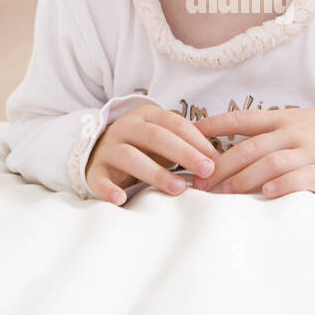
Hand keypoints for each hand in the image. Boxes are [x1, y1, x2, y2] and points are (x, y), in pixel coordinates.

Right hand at [85, 103, 220, 204]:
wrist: (99, 152)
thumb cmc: (143, 148)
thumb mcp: (163, 139)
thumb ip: (186, 144)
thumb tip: (219, 160)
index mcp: (145, 115)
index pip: (174, 123)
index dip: (196, 140)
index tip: (215, 159)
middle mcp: (125, 127)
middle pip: (155, 137)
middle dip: (184, 154)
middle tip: (206, 171)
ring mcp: (108, 149)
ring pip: (129, 156)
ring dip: (155, 172)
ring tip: (177, 188)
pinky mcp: (94, 170)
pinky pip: (99, 179)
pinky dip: (108, 189)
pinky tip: (120, 199)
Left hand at [189, 105, 314, 197]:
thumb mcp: (293, 124)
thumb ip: (263, 134)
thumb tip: (221, 148)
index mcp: (281, 119)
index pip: (242, 120)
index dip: (214, 126)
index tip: (188, 135)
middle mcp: (293, 133)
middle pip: (251, 147)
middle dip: (222, 165)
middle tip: (200, 182)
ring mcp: (310, 151)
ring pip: (272, 162)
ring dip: (246, 177)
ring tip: (225, 192)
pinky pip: (303, 177)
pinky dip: (284, 185)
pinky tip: (267, 194)